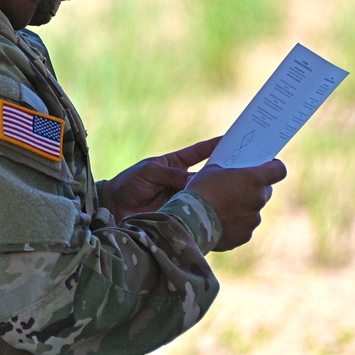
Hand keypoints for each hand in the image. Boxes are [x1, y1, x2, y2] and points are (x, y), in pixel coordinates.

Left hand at [101, 137, 222, 220]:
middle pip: (206, 175)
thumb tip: (198, 182)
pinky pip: (196, 212)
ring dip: (215, 194)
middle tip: (240, 168)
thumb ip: (173, 175)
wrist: (114, 207)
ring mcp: (183, 198)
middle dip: (221, 171)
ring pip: (203, 195)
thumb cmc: (129, 183)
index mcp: (175, 164)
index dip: (214, 145)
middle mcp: (182, 180)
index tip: (231, 139)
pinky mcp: (181, 214)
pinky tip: (218, 211)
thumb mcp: (150, 172)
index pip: (199, 152)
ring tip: (234, 191)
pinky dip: (205, 212)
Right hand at [186, 158, 286, 251]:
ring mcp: (254, 220)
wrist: (191, 221)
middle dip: (254, 189)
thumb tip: (230, 172)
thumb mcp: (211, 171)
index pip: (279, 170)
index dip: (274, 167)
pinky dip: (235, 224)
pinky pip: (244, 227)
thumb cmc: (200, 190)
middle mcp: (259, 199)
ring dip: (243, 208)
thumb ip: (227, 171)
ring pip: (253, 210)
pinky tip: (218, 222)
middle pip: (265, 191)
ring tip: (221, 208)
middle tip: (237, 187)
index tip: (267, 166)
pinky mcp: (245, 236)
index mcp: (254, 179)